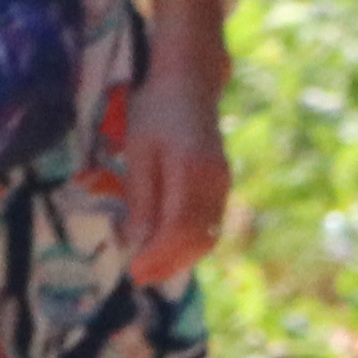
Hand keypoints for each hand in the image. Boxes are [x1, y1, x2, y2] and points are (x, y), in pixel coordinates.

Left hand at [109, 53, 230, 287]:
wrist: (188, 82)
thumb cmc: (155, 111)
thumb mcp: (139, 152)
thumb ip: (143, 199)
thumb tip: (139, 243)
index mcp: (193, 170)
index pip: (180, 228)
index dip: (159, 256)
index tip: (134, 271)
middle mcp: (215, 182)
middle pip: (199, 239)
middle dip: (169, 264)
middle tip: (138, 275)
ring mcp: (223, 184)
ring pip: (208, 235)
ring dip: (180, 257)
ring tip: (150, 265)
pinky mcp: (222, 185)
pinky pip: (210, 224)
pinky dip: (189, 242)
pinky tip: (166, 245)